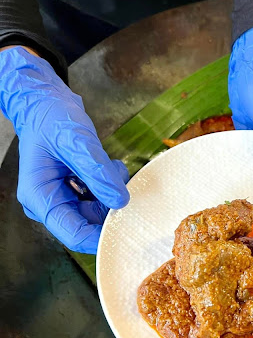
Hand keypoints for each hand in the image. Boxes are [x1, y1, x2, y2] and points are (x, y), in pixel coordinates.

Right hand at [0, 46, 128, 253]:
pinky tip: (108, 166)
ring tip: (112, 167)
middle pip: (87, 224)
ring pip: (97, 210)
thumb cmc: (50, 117)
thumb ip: (98, 173)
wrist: (45, 101)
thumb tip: (119, 200)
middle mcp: (49, 201)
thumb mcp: (77, 142)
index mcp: (40, 196)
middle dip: (110, 207)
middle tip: (125, 186)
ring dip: (111, 192)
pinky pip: (98, 196)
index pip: (73, 234)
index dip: (101, 235)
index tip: (127, 226)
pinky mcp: (73, 188)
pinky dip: (109, 184)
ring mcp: (61, 195)